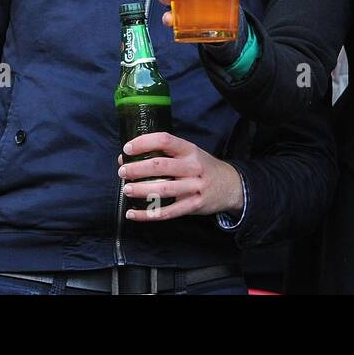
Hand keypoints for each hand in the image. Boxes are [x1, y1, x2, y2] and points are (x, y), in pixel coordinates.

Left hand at [118, 131, 244, 219]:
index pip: (165, 140)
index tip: (128, 148)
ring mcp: (194, 187)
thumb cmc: (203, 168)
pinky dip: (147, 214)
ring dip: (141, 190)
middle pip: (161, 166)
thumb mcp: (190, 154)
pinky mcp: (193, 205)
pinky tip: (133, 214)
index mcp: (190, 150)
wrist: (231, 186)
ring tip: (126, 189)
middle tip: (123, 171)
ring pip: (163, 189)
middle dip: (137, 169)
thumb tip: (130, 157)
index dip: (144, 142)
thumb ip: (166, 155)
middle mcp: (193, 167)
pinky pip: (167, 212)